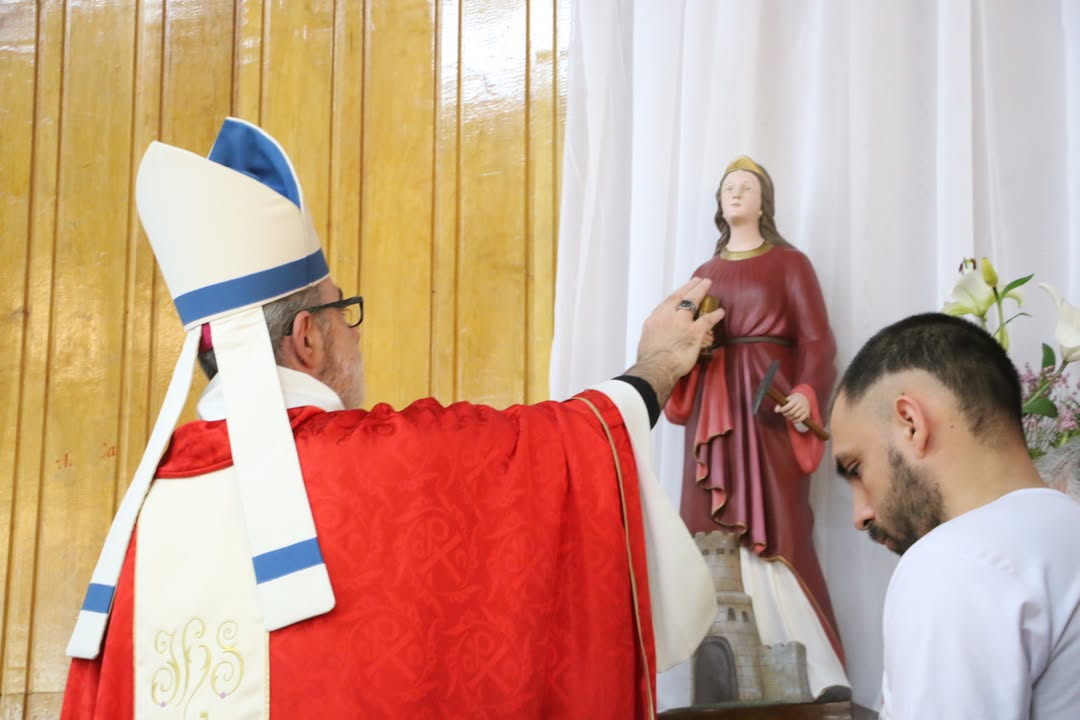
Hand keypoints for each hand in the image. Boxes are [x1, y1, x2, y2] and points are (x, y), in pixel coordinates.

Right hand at [626, 277, 725, 405]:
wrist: (655, 368)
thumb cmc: (649, 361)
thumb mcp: (646, 342)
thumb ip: (655, 335)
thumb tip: (659, 338)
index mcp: (654, 320)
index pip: (667, 303)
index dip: (676, 296)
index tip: (681, 292)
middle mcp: (667, 317)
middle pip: (680, 296)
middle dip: (689, 286)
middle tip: (697, 280)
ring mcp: (681, 322)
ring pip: (693, 301)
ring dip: (701, 290)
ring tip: (707, 284)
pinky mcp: (694, 332)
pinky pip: (707, 319)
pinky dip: (715, 315)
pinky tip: (720, 312)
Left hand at [775, 392, 809, 423]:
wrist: (804, 398)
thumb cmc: (792, 400)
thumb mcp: (786, 400)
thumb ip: (779, 405)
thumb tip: (776, 411)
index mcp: (795, 400)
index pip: (788, 406)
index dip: (783, 410)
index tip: (781, 410)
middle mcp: (801, 404)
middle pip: (791, 412)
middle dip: (786, 414)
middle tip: (784, 414)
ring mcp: (804, 409)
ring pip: (795, 416)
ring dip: (790, 418)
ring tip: (788, 416)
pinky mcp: (807, 413)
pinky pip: (800, 419)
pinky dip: (795, 421)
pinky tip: (792, 420)